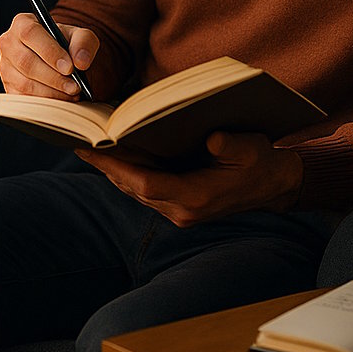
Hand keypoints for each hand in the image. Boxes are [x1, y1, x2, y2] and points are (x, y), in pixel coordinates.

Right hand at [0, 11, 98, 98]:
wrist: (59, 59)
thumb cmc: (66, 44)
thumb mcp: (80, 36)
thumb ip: (84, 42)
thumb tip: (81, 61)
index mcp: (23, 23)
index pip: (30, 34)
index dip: (50, 51)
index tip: (69, 67)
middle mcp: (9, 44)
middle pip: (26, 62)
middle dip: (54, 77)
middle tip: (75, 86)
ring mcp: (5, 67)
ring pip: (25, 83)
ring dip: (52, 92)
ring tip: (71, 92)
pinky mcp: (8, 87)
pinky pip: (24, 98)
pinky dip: (45, 102)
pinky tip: (61, 98)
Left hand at [76, 132, 303, 226]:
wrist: (275, 185)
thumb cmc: (262, 162)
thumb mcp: (252, 148)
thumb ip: (231, 145)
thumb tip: (210, 139)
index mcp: (196, 198)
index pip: (144, 184)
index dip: (115, 166)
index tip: (91, 147)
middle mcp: (182, 211)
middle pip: (132, 187)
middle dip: (104, 164)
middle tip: (77, 139)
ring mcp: (179, 212)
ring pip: (135, 190)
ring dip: (112, 169)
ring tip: (87, 143)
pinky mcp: (178, 206)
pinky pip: (144, 189)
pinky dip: (127, 172)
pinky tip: (113, 153)